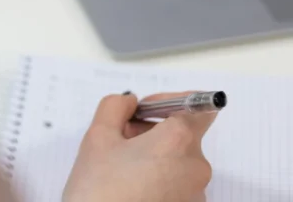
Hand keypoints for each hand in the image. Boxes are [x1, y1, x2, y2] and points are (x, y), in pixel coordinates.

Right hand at [63, 92, 215, 201]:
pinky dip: (157, 179)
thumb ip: (115, 107)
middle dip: (151, 131)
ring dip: (153, 156)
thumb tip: (129, 102)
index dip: (170, 101)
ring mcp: (195, 194)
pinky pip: (176, 185)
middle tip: (120, 140)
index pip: (198, 106)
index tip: (145, 109)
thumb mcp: (97, 137)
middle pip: (182, 135)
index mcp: (178, 141)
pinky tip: (129, 188)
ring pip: (177, 161)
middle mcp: (195, 167)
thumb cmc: (99, 191)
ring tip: (120, 169)